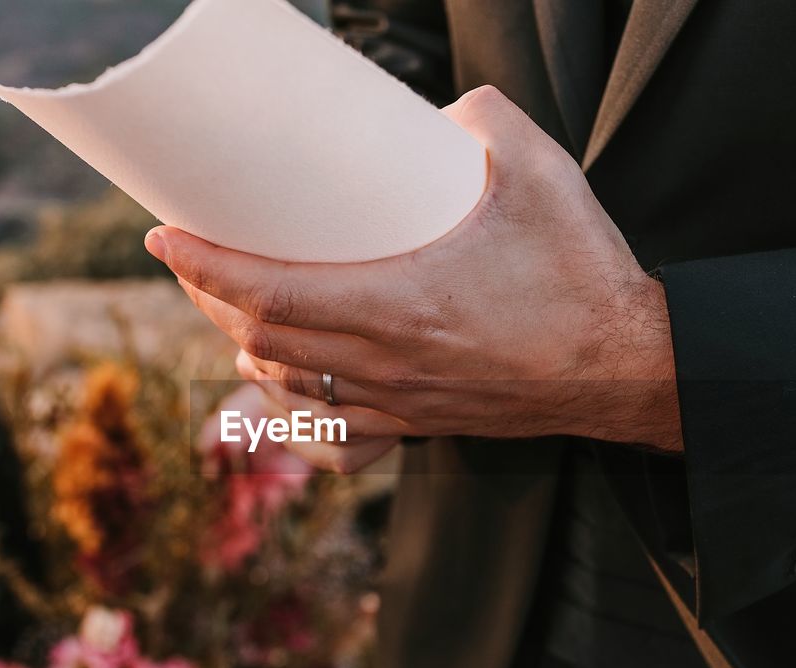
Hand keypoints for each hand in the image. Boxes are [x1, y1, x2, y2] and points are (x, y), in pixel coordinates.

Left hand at [147, 85, 681, 470]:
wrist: (631, 369)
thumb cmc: (584, 278)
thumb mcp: (543, 175)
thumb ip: (488, 123)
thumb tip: (444, 112)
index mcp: (400, 306)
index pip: (269, 292)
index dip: (204, 265)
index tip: (164, 235)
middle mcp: (388, 364)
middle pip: (263, 340)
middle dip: (209, 299)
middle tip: (188, 256)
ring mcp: (402, 401)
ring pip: (290, 387)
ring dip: (245, 347)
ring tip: (226, 309)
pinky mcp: (423, 422)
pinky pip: (334, 427)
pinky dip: (290, 402)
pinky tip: (278, 381)